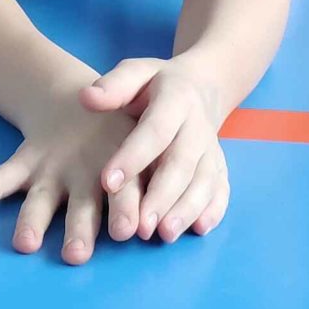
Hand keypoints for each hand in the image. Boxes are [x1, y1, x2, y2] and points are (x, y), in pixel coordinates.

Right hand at [0, 74, 140, 265]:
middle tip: (78, 254)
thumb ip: (158, 177)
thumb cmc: (127, 135)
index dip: (129, 208)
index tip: (132, 230)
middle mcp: (85, 172)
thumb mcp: (147, 143)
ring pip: (41, 199)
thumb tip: (191, 221)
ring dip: (34, 221)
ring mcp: (52, 169)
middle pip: (84, 204)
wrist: (83, 99)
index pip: (127, 189)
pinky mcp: (26, 163)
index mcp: (121, 168)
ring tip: (25, 244)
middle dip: (81, 228)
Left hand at [80, 57, 230, 243]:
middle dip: (161, 196)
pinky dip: (213, 210)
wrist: (201, 85)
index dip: (132, 156)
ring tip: (164, 235)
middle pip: (182, 163)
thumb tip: (86, 97)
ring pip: (204, 181)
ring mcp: (212, 148)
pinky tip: (199, 229)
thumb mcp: (135, 73)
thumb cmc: (155, 84)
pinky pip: (221, 189)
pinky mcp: (221, 166)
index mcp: (176, 99)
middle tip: (139, 227)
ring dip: (186, 210)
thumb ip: (113, 86)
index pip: (154, 131)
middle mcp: (198, 126)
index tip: (107, 182)